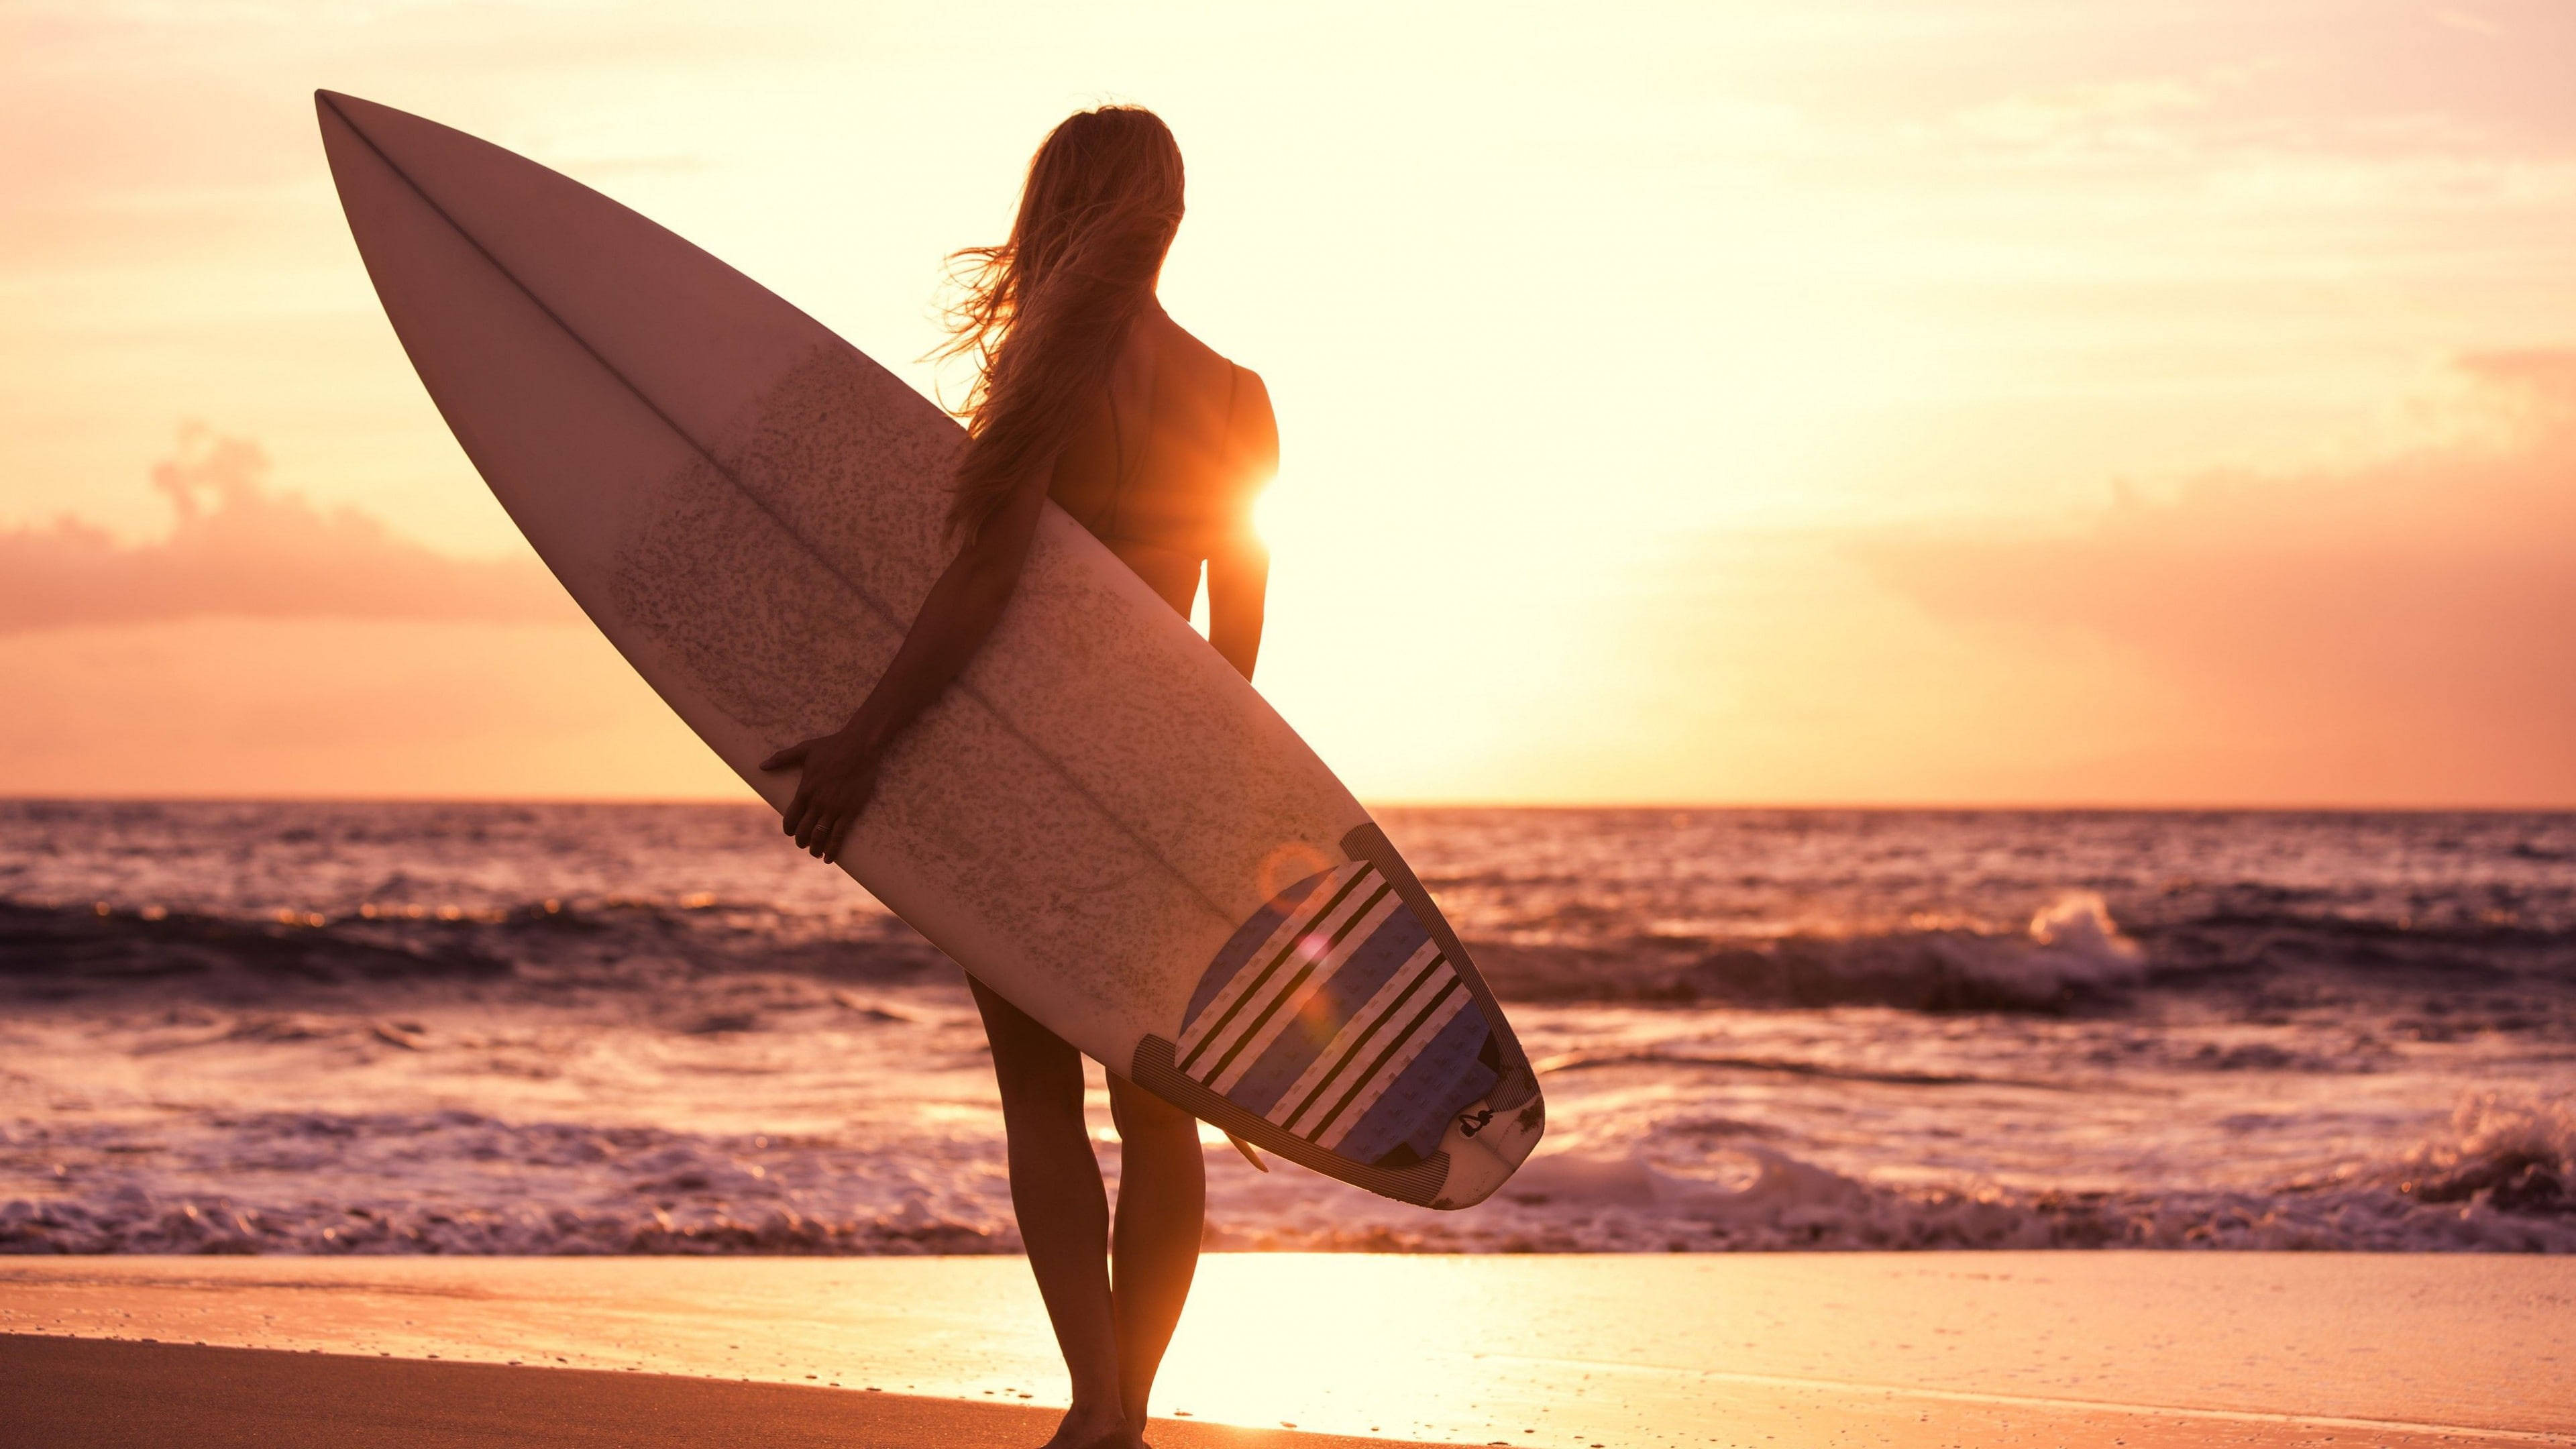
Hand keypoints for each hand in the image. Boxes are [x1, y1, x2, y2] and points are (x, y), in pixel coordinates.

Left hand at [759, 727, 881, 864]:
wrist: (860, 746)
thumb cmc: (832, 746)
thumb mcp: (804, 749)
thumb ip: (781, 758)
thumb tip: (761, 766)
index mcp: (804, 791)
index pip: (790, 818)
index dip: (789, 829)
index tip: (791, 832)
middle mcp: (817, 803)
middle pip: (804, 831)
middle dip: (801, 842)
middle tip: (803, 844)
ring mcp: (834, 809)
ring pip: (819, 837)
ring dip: (815, 849)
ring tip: (816, 853)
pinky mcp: (850, 811)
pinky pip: (839, 835)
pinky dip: (833, 849)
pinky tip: (829, 858)